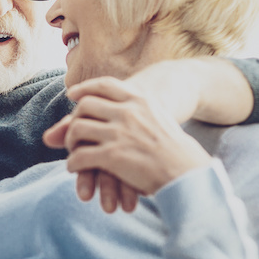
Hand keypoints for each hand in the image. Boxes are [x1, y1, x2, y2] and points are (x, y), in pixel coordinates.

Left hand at [44, 77, 211, 211]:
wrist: (188, 174)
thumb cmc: (175, 150)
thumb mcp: (157, 118)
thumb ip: (134, 110)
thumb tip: (111, 108)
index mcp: (140, 100)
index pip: (104, 85)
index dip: (84, 88)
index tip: (72, 94)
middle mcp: (128, 112)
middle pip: (85, 106)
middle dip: (75, 119)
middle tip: (73, 133)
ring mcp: (119, 133)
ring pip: (77, 129)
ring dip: (70, 141)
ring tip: (74, 152)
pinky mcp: (113, 156)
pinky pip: (80, 156)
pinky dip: (73, 163)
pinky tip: (75, 168)